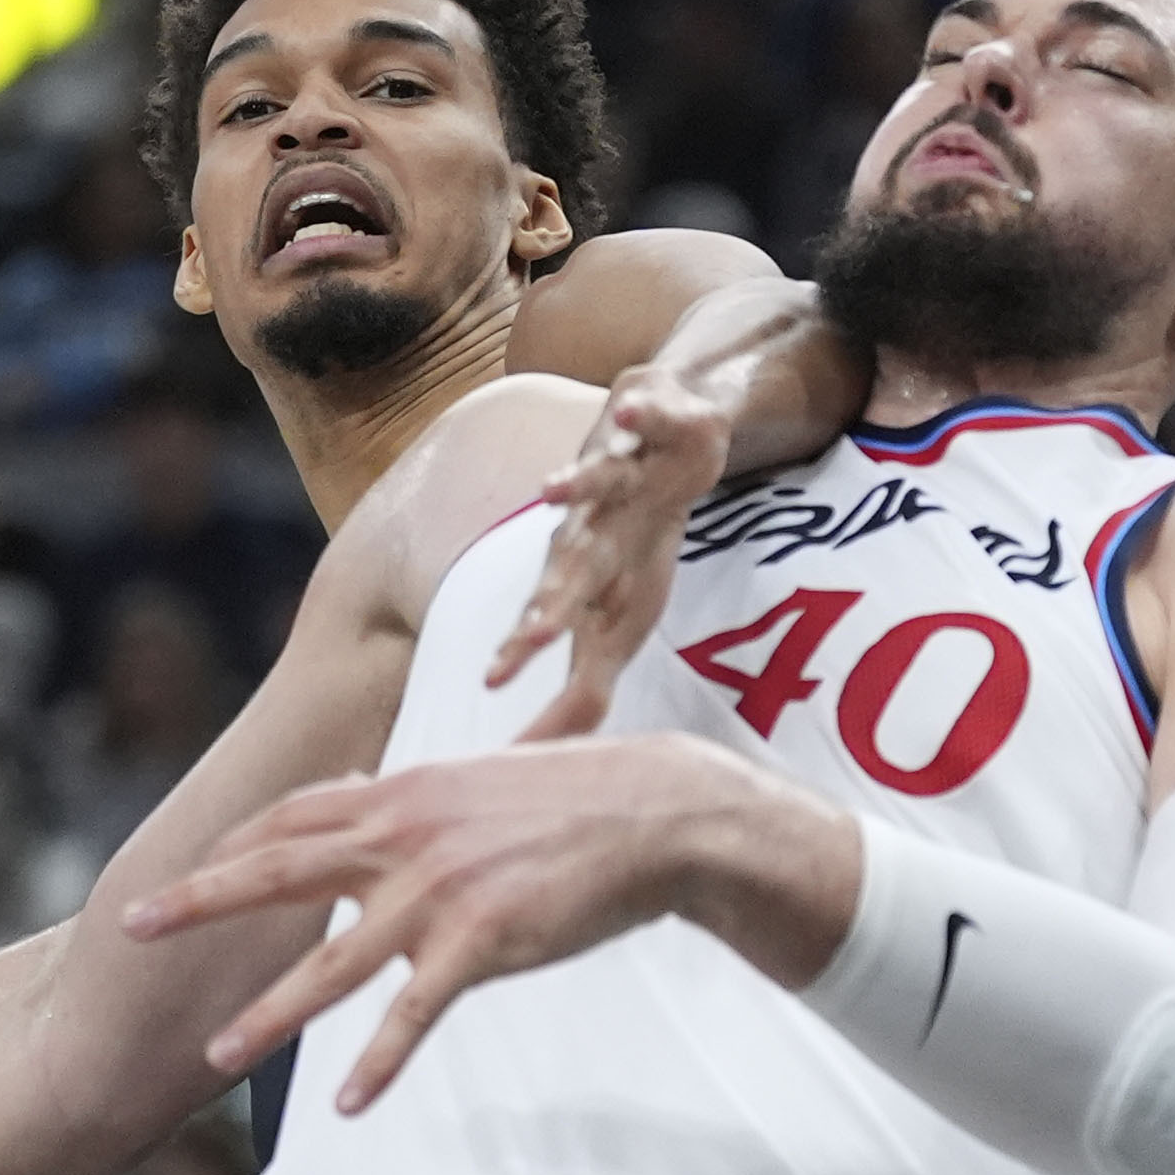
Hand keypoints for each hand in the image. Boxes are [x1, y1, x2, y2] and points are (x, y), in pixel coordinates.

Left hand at [127, 737, 766, 1112]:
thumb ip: (421, 796)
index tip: (188, 870)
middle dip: (199, 901)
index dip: (236, 845)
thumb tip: (378, 797)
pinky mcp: (480, 942)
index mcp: (399, 793)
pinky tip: (350, 1104)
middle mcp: (402, 837)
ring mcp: (437, 892)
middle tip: (131, 926)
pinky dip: (380, 1062)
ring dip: (270, 1013)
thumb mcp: (479, 778)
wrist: (654, 814)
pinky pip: (414, 1014)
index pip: (293, 816)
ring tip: (216, 1053)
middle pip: (277, 870)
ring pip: (332, 964)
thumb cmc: (576, 797)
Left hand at [488, 363, 735, 741]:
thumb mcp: (618, 618)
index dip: (531, 672)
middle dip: (548, 605)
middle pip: (568, 572)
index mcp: (586, 583)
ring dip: (577, 487)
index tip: (502, 716)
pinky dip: (640, 414)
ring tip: (551, 489)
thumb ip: (586, 687)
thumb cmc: (635, 538)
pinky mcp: (656, 428)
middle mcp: (594, 534)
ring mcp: (622, 478)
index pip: (553, 636)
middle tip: (520, 640)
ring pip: (595, 484)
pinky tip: (625, 410)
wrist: (671, 431)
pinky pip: (648, 418)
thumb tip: (553, 764)